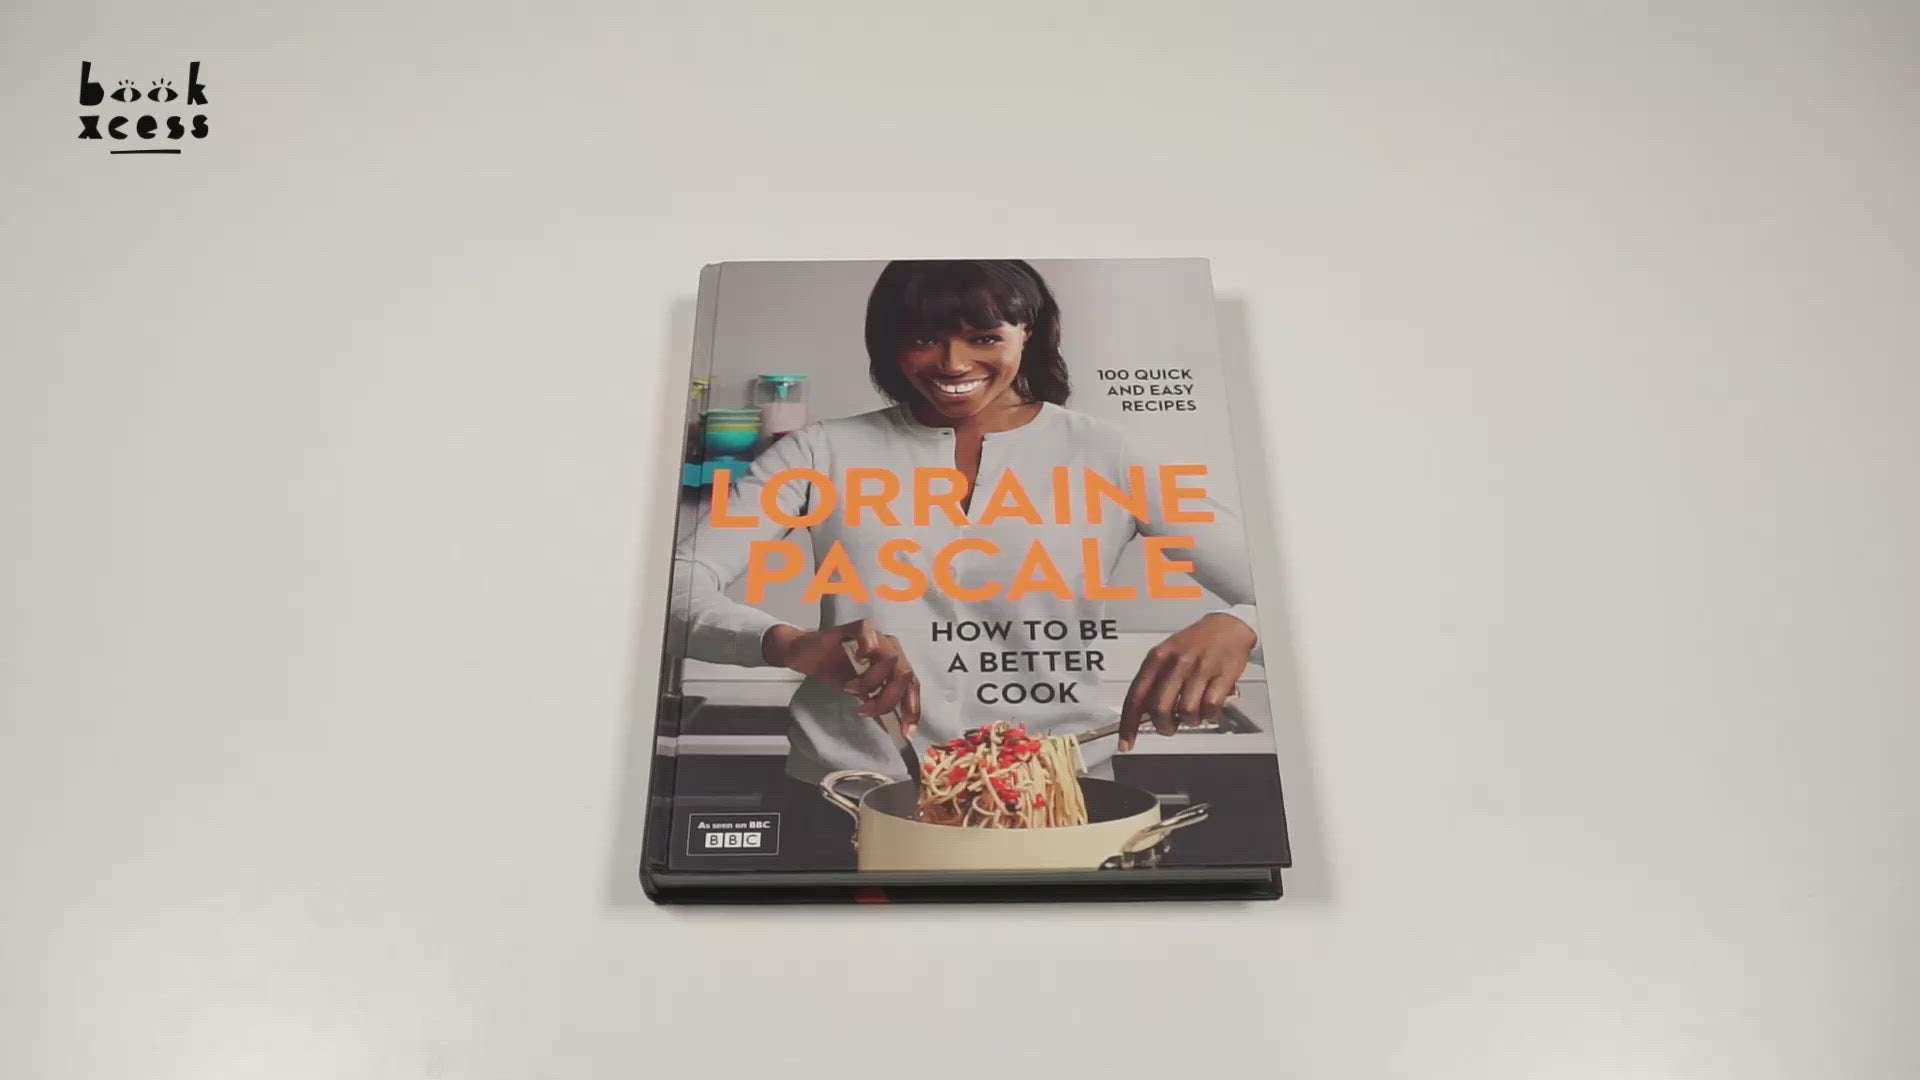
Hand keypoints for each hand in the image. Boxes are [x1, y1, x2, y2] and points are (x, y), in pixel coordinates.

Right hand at [763, 619, 921, 733]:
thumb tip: (896, 730)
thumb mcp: (861, 695)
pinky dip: (866, 648)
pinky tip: (856, 660)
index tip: (906, 732)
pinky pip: (869, 633)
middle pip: (905, 675)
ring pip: (890, 659)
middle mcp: (891, 648)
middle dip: (888, 699)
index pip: (912, 686)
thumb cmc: (835, 671)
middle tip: (868, 710)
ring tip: (851, 689)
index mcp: (896, 665)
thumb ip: (880, 708)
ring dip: (871, 681)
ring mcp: (876, 636)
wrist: (807, 656)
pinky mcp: (857, 627)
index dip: (912, 709)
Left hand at [1119, 612, 1255, 751]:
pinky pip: (1210, 708)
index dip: (1128, 725)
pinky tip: (1210, 705)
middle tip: (1170, 726)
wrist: (1228, 626)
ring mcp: (1199, 670)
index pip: (1136, 697)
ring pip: (1186, 712)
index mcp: (1156, 658)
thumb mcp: (1166, 655)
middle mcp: (1175, 664)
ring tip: (1195, 710)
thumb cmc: (1195, 643)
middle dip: (1164, 726)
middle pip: (1159, 710)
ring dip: (1190, 720)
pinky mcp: (1222, 676)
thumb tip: (1141, 715)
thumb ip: (1153, 682)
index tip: (1126, 744)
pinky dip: (1209, 714)